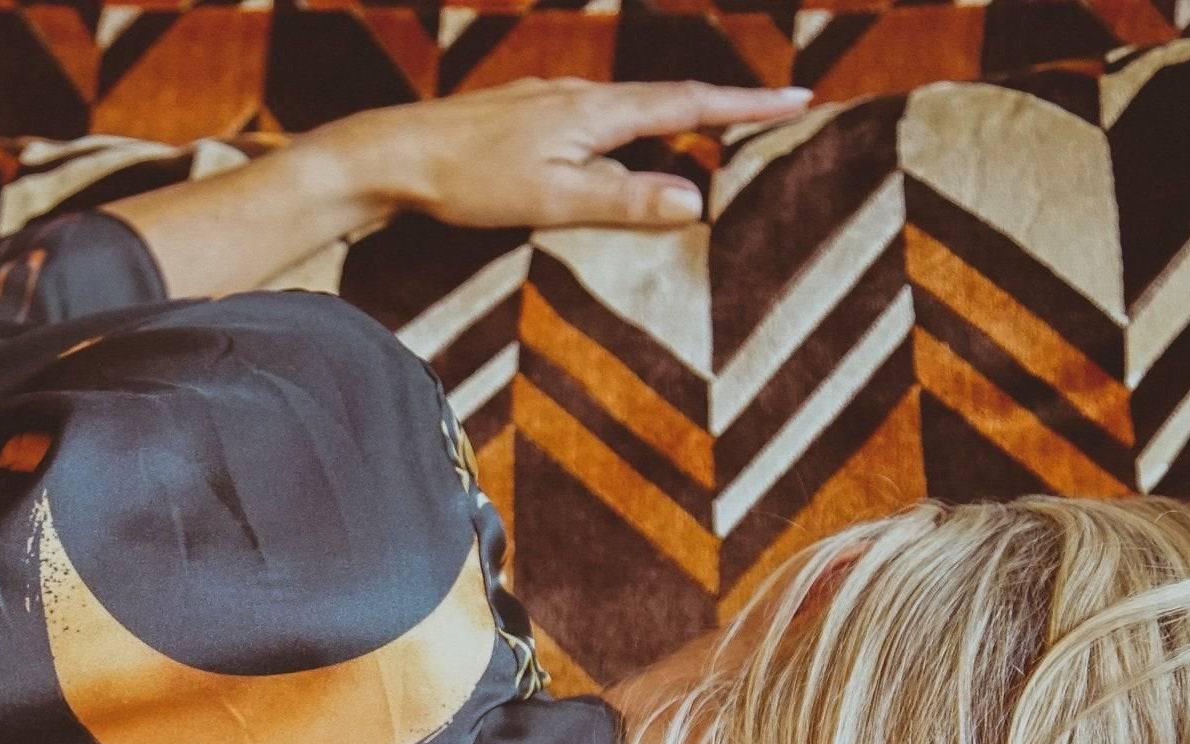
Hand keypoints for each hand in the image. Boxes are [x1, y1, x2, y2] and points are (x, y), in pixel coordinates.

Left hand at [306, 79, 811, 230]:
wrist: (390, 156)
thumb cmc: (466, 182)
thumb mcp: (551, 200)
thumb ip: (622, 200)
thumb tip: (696, 200)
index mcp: (595, 112)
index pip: (688, 102)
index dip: (746, 103)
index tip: (799, 99)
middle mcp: (577, 96)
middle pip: (665, 98)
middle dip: (722, 104)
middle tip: (772, 112)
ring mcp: (548, 104)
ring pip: (627, 109)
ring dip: (674, 117)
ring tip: (711, 130)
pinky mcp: (523, 118)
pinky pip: (593, 121)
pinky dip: (627, 130)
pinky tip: (618, 147)